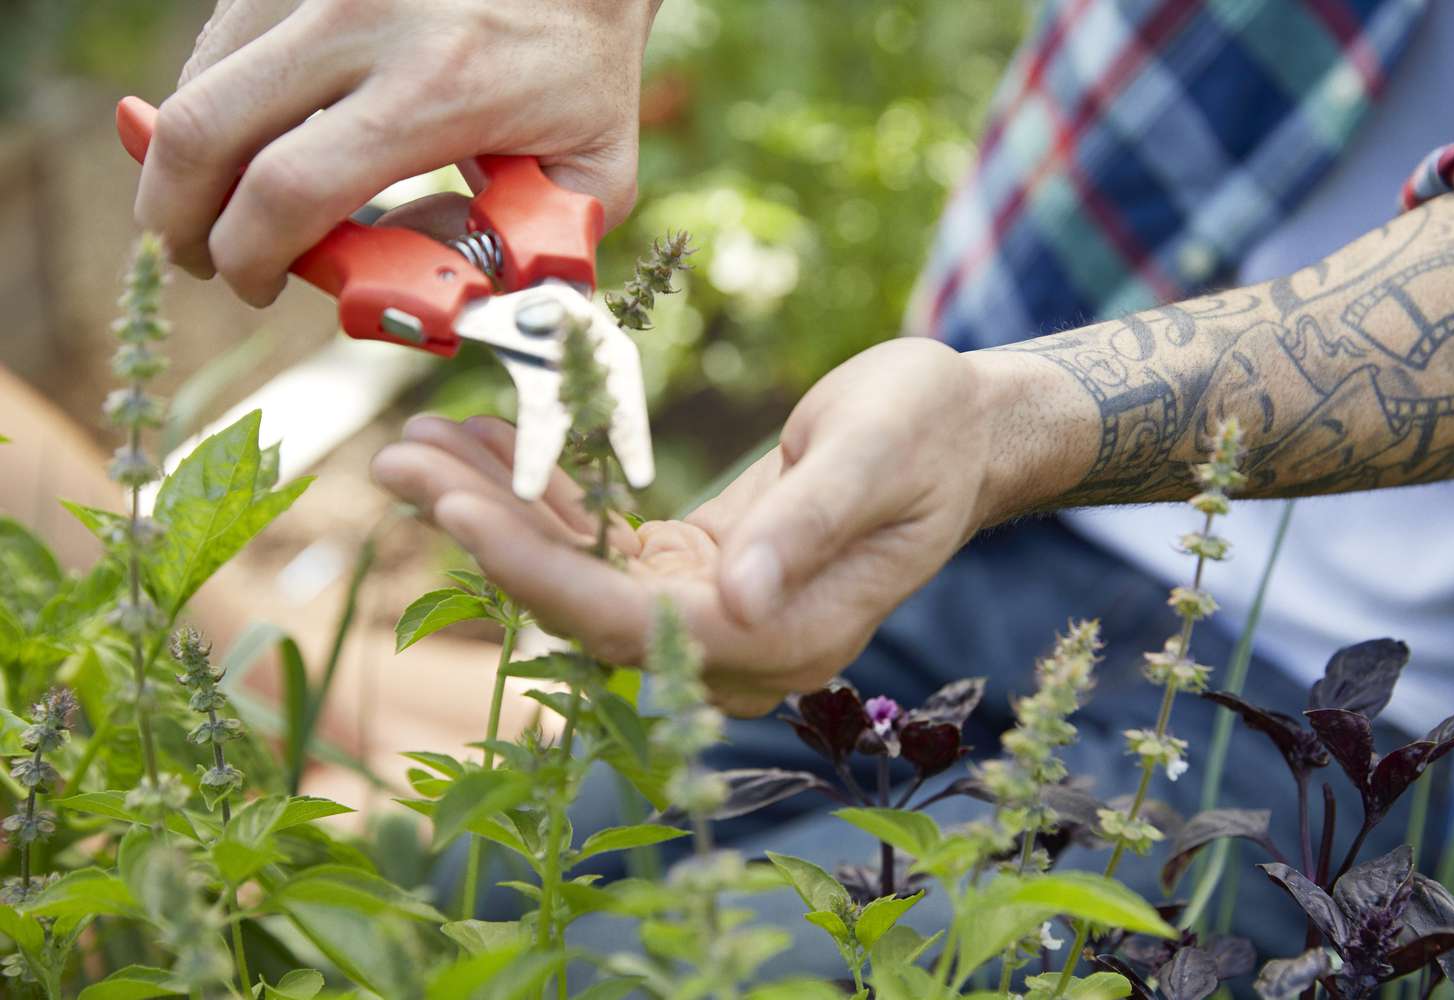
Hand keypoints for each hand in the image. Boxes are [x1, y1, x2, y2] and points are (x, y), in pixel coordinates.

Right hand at [135, 0, 656, 304]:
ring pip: (201, 83)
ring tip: (230, 203)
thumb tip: (421, 288)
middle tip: (200, 257)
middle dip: (177, 216)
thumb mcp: (590, 177)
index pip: (289, 190)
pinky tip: (261, 137)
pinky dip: (220, 103)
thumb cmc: (583, 71)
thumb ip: (517, 252)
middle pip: (202, 132)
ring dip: (189, 159)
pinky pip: (225, 44)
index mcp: (437, 89)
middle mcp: (363, 21)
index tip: (262, 287)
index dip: (252, 258)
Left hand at [370, 339, 1076, 715]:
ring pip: (579, 577)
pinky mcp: (696, 572)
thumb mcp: (878, 458)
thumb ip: (809, 531)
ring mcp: (714, 611)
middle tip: (395, 461)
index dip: (538, 569)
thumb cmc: (930, 429)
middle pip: (583, 606)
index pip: (632, 619)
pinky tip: (488, 444)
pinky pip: (603, 546)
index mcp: (787, 631)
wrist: (959, 430)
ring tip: (418, 444)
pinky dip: (544, 499)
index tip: (455, 505)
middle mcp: (740, 641)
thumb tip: (736, 603)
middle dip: (487, 536)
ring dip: (499, 513)